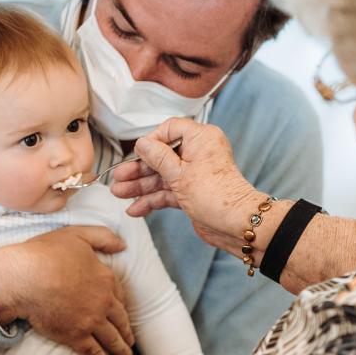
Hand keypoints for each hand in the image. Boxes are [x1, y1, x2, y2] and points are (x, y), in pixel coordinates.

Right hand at [0, 226, 134, 354]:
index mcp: (106, 279)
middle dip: (126, 332)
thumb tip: (123, 245)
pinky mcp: (75, 337)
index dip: (122, 306)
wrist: (25, 278)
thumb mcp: (79, 235)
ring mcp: (91, 321)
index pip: (120, 296)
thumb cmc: (47, 253)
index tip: (124, 314)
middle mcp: (103, 302)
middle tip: (130, 342)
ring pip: (111, 339)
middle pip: (120, 320)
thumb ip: (103, 237)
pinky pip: (93, 352)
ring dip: (120, 350)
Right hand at [111, 118, 258, 248]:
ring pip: (162, 176)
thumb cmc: (216, 195)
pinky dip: (152, 199)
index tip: (137, 153)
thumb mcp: (180, 173)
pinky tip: (135, 208)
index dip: (152, 140)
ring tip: (119, 193)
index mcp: (201, 138)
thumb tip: (142, 143)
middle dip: (138, 168)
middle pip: (161, 156)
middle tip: (118, 177)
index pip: (170, 129)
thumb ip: (158, 157)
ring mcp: (194, 174)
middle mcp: (198, 153)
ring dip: (140, 186)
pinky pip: (167, 192)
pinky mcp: (192, 193)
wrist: (237, 225)